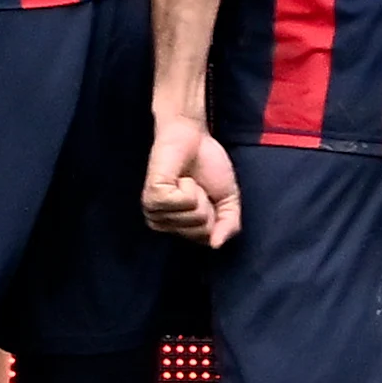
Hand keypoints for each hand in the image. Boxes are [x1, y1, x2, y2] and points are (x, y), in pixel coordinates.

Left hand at [141, 113, 241, 247]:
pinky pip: (182, 204)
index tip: (208, 196)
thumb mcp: (227, 201)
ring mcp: (156, 212)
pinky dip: (188, 189)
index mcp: (179, 227)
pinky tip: (179, 178)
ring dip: (198, 196)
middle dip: (207, 207)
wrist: (193, 137)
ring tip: (187, 181)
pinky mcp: (152, 198)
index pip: (207, 240)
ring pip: (192, 218)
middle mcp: (164, 223)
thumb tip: (217, 245)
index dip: (215, 217)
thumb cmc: (208, 165)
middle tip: (197, 187)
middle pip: (200, 232)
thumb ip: (229, 225)